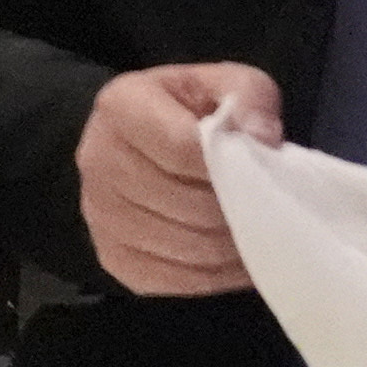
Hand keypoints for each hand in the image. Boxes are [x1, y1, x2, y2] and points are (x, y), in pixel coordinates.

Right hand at [72, 61, 281, 297]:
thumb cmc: (187, 112)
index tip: (258, 171)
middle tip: (269, 212)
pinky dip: (214, 278)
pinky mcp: (111, 257)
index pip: (182, 148)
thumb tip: (263, 136)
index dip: (229, 166)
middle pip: (185, 204)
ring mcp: (99, 213)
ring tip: (257, 237)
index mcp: (121, 106)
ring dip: (231, 249)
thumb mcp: (223, 85)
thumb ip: (250, 96)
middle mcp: (97, 159)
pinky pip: (172, 281)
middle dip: (236, 212)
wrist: (140, 143)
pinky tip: (233, 261)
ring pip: (184, 247)